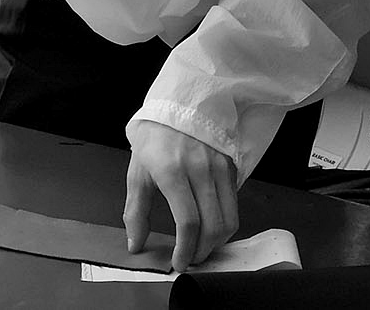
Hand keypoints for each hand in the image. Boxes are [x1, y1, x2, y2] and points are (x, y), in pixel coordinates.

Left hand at [123, 121, 238, 271]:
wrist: (176, 106)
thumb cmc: (154, 139)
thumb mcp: (137, 173)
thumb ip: (136, 212)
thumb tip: (135, 244)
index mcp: (172, 171)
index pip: (188, 222)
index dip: (185, 249)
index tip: (178, 262)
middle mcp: (199, 169)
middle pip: (213, 226)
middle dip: (202, 251)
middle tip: (190, 259)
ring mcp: (219, 167)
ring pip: (229, 219)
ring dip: (216, 242)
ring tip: (201, 247)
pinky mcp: (231, 166)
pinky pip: (234, 204)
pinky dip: (225, 223)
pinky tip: (211, 226)